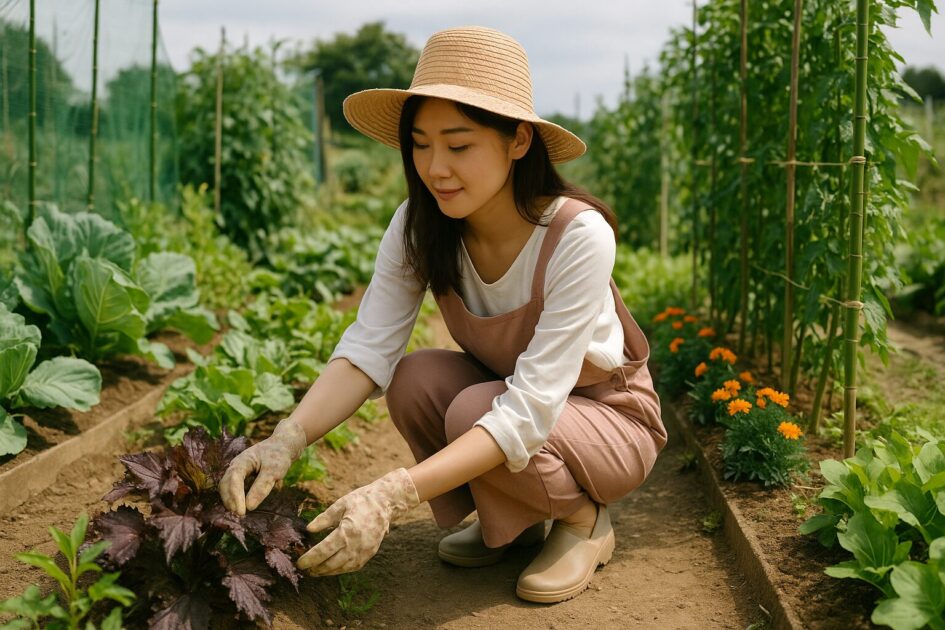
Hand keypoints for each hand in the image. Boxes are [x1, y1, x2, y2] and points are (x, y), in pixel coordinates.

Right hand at [219, 417, 307, 515]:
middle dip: (230, 501)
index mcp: (242, 461)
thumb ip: (262, 486)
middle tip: (239, 516)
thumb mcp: (274, 470)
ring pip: (226, 487)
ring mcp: (236, 470)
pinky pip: (232, 488)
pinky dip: (233, 498)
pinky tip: (240, 507)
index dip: (236, 497)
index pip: (234, 480)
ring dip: (230, 501)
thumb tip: (249, 507)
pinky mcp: (240, 476)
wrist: (282, 445)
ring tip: (239, 514)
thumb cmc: (278, 456)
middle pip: (226, 484)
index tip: (242, 511)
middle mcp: (235, 465)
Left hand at [296, 468, 419, 575]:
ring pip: (342, 568)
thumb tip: (309, 529)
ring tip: (316, 571)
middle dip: (316, 568)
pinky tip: (332, 568)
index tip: (299, 563)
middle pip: (331, 563)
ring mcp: (364, 551)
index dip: (310, 559)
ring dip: (327, 572)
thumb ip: (324, 518)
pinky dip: (341, 569)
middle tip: (305, 569)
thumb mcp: (341, 504)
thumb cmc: (361, 501)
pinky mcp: (370, 554)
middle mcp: (356, 545)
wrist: (385, 503)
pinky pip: (353, 567)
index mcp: (347, 531)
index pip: (323, 551)